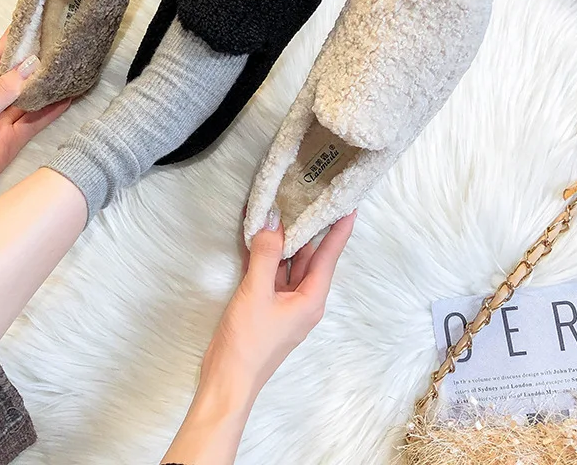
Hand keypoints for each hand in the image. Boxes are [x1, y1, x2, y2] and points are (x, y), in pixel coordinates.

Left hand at [0, 35, 69, 231]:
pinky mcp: (12, 139)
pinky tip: (66, 99)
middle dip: (31, 65)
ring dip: (44, 88)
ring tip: (67, 70)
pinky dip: (50, 111)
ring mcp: (0, 121)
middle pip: (12, 79)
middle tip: (55, 45)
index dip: (8, 45)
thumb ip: (4, 91)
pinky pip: (34, 121)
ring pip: (27, 100)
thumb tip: (29, 66)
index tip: (28, 26)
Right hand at [162, 210, 355, 463]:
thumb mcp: (256, 292)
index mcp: (311, 299)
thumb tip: (273, 220)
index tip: (349, 205)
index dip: (339, 230)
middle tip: (306, 196)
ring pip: (287, 263)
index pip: (328, 256)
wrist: (228, 379)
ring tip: (280, 208)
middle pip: (309, 257)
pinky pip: (270, 273)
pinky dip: (265, 255)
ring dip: (282, 240)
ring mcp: (283, 303)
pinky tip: (257, 235)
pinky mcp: (265, 305)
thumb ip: (265, 255)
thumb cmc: (249, 340)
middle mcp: (302, 299)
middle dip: (306, 228)